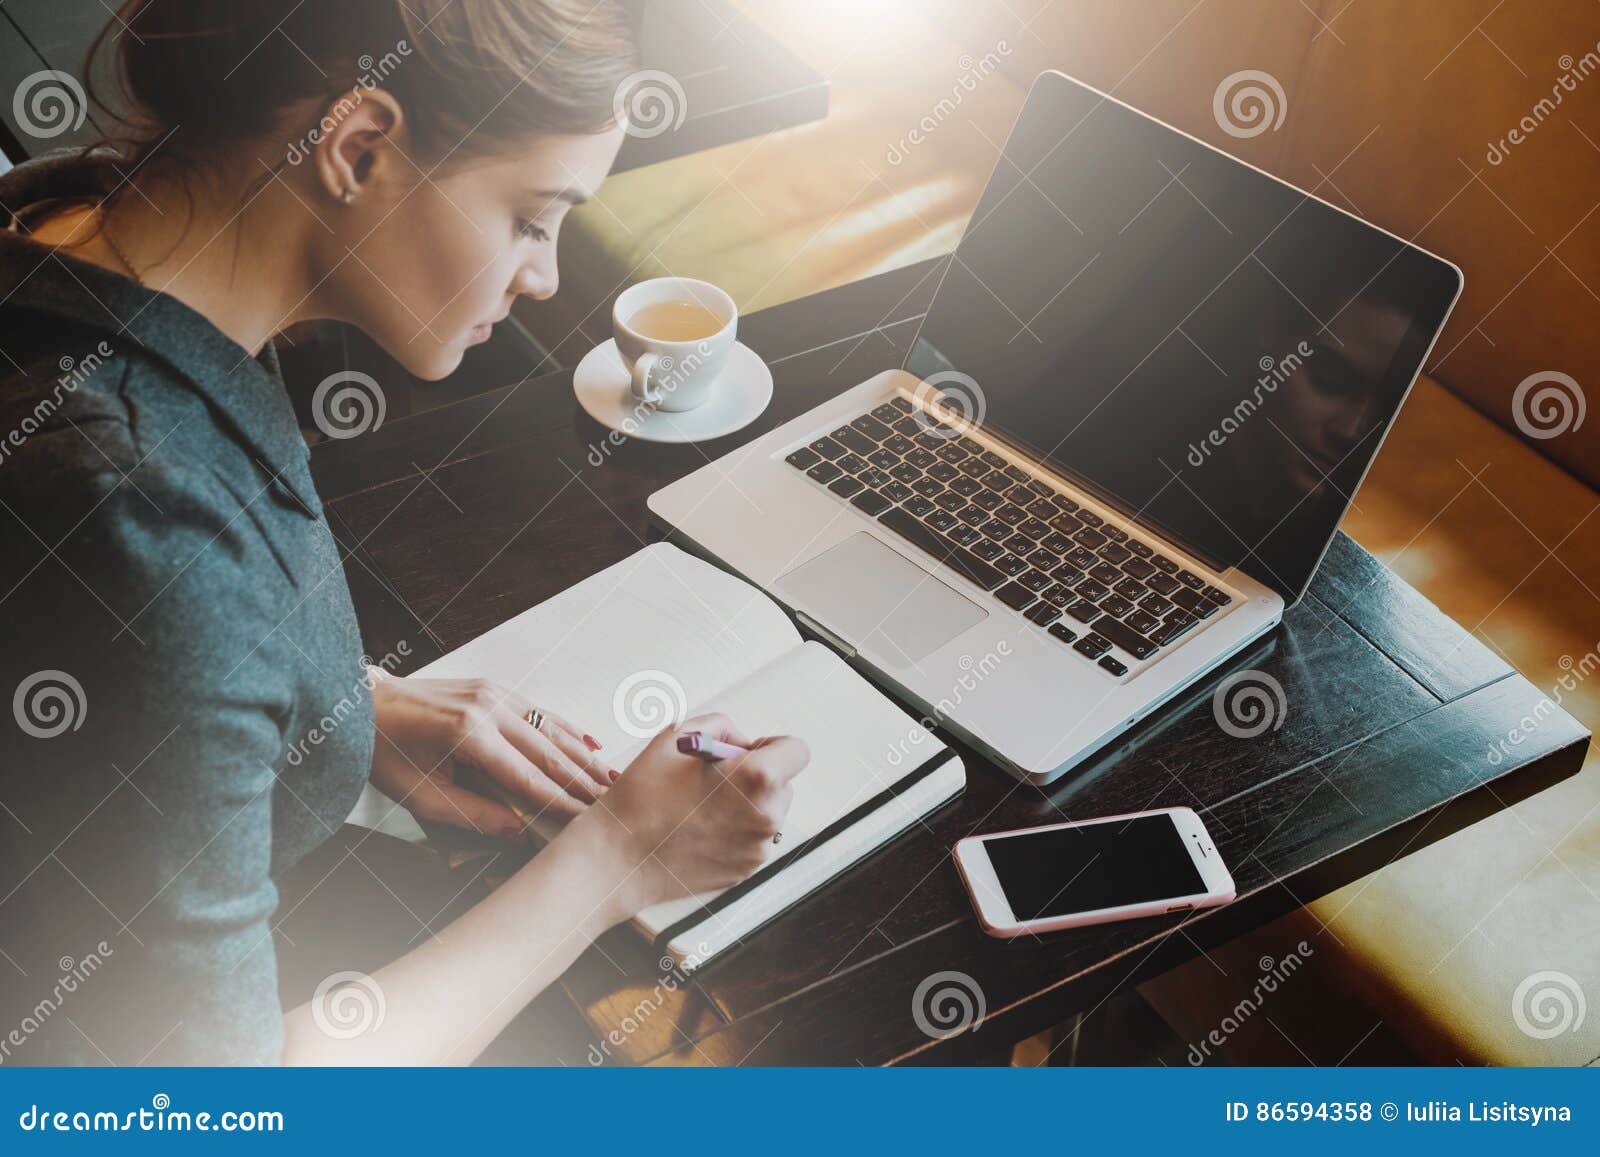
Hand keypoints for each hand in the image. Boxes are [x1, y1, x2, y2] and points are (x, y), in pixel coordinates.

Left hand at [368, 675, 615, 839]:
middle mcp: (488, 708)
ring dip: (583, 756)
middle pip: (549, 751)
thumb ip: (475, 815)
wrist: (363, 705)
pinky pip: (540, 711)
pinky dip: (567, 729)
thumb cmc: (387, 753)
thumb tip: (520, 834)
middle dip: (583, 780)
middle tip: (613, 803)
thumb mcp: (423, 797)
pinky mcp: (494, 687)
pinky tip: (590, 744)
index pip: (528, 777)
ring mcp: (494, 692)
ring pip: (552, 729)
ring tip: (611, 779)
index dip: (560, 802)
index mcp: (469, 736)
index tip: (587, 821)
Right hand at [567, 713, 809, 919]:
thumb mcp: (677, 737)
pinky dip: (736, 830)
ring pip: (768, 813)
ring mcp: (758, 848)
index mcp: (757, 778)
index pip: (796, 750)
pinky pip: (753, 839)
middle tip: (714, 779)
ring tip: (702, 805)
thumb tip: (742, 742)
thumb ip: (721, 727)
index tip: (746, 752)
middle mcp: (767, 816)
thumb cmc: (643, 796)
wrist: (618, 857)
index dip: (771, 746)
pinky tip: (699, 827)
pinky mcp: (746, 871)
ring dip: (748, 804)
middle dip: (757, 775)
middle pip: (784, 783)